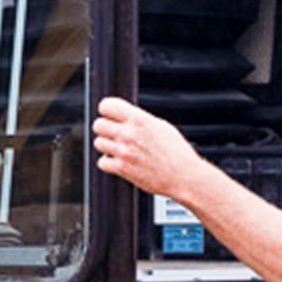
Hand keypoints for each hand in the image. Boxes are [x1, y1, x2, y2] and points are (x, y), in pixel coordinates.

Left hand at [92, 96, 210, 202]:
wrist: (183, 176)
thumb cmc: (177, 153)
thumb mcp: (161, 126)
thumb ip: (141, 120)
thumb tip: (128, 116)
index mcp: (139, 120)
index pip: (107, 106)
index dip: (107, 110)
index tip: (110, 115)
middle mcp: (129, 134)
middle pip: (98, 125)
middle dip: (105, 129)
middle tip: (113, 133)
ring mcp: (124, 152)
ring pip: (98, 143)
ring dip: (106, 146)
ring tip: (119, 149)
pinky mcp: (122, 169)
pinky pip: (102, 162)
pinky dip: (108, 162)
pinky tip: (119, 161)